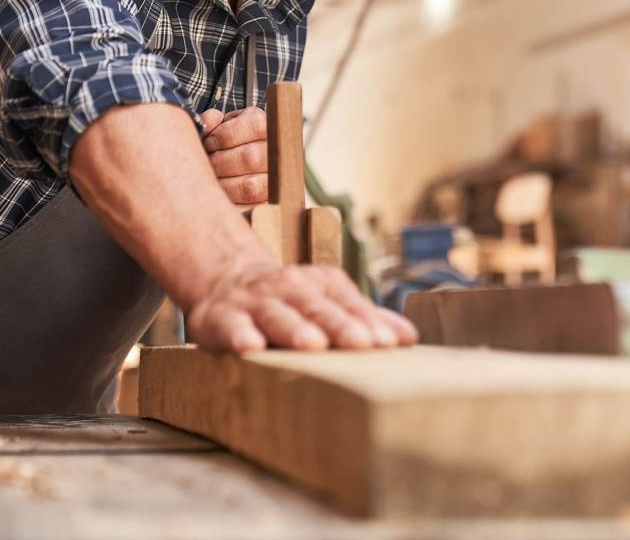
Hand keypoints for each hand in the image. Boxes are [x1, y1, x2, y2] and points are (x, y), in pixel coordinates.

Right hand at [185, 263, 418, 351]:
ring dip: (295, 328)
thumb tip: (407, 336)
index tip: (389, 343)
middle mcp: (289, 288)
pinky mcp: (222, 318)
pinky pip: (232, 326)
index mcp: (319, 285)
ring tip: (313, 344)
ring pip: (278, 315)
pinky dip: (240, 335)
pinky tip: (250, 347)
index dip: (368, 321)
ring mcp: (255, 302)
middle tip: (362, 343)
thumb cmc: (287, 301)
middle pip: (317, 308)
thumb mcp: (325, 302)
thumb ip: (364, 317)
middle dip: (340, 325)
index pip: (347, 303)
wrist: (225, 282)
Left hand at [198, 107, 267, 206]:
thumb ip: (211, 124)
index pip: (256, 125)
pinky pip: (248, 208)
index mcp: (266, 128)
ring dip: (223, 184)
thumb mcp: (218, 130)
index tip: (211, 142)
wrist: (233, 172)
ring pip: (250, 186)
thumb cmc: (223, 147)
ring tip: (213, 179)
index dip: (227, 135)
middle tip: (208, 162)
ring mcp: (275, 181)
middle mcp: (277, 154)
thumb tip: (211, 118)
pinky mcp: (267, 204)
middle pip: (251, 157)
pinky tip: (220, 195)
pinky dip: (229, 203)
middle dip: (220, 161)